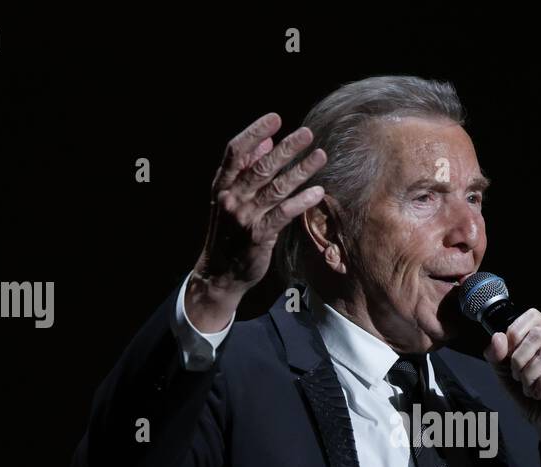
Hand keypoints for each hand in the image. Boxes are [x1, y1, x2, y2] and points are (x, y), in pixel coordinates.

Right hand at [188, 113, 328, 331]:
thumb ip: (246, 169)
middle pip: (261, 167)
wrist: (220, 273)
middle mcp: (231, 198)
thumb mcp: (230, 198)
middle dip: (286, 148)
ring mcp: (245, 217)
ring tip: (320, 156)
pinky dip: (301, 201)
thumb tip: (265, 141)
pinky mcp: (259, 236)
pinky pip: (284, 214)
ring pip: (276, 188)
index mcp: (221, 185)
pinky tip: (318, 192)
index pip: (236, 151)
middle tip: (307, 133)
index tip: (275, 119)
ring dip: (301, 170)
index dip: (255, 132)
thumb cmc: (228, 231)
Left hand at [482, 309, 540, 466]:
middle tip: (520, 380)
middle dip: (520, 361)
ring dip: (532, 376)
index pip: (532, 317)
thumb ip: (498, 358)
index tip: (510, 361)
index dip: (515, 337)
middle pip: (538, 334)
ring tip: (533, 391)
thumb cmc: (538, 404)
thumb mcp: (509, 380)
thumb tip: (497, 337)